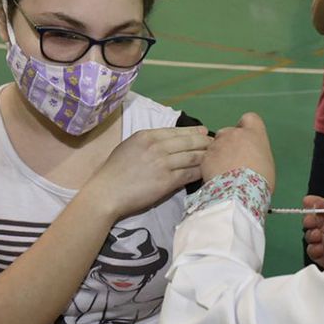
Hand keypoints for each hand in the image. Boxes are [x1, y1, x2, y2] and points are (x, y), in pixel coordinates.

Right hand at [85, 126, 211, 218]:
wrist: (107, 192)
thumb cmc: (114, 171)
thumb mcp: (130, 146)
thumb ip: (148, 142)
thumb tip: (166, 141)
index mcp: (147, 135)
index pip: (177, 131)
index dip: (194, 131)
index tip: (204, 132)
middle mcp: (157, 146)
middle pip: (189, 142)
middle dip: (205, 142)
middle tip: (216, 144)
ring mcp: (163, 163)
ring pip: (193, 157)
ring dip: (207, 156)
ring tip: (216, 156)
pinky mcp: (167, 181)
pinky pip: (190, 174)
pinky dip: (200, 171)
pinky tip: (207, 171)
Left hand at [201, 113, 274, 192]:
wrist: (239, 192)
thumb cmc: (260, 180)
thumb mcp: (267, 163)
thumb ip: (257, 153)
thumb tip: (252, 157)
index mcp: (253, 133)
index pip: (250, 119)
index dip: (247, 128)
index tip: (246, 140)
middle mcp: (234, 133)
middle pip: (229, 132)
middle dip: (229, 143)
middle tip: (233, 160)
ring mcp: (217, 144)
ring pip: (215, 144)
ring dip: (218, 154)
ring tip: (223, 171)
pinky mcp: (205, 157)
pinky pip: (207, 157)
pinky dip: (209, 164)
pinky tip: (215, 176)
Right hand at [302, 191, 323, 267]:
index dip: (318, 204)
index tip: (308, 201)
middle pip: (318, 222)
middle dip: (311, 219)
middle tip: (310, 220)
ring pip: (313, 236)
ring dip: (310, 234)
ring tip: (316, 235)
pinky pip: (314, 253)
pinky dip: (312, 249)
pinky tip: (318, 248)